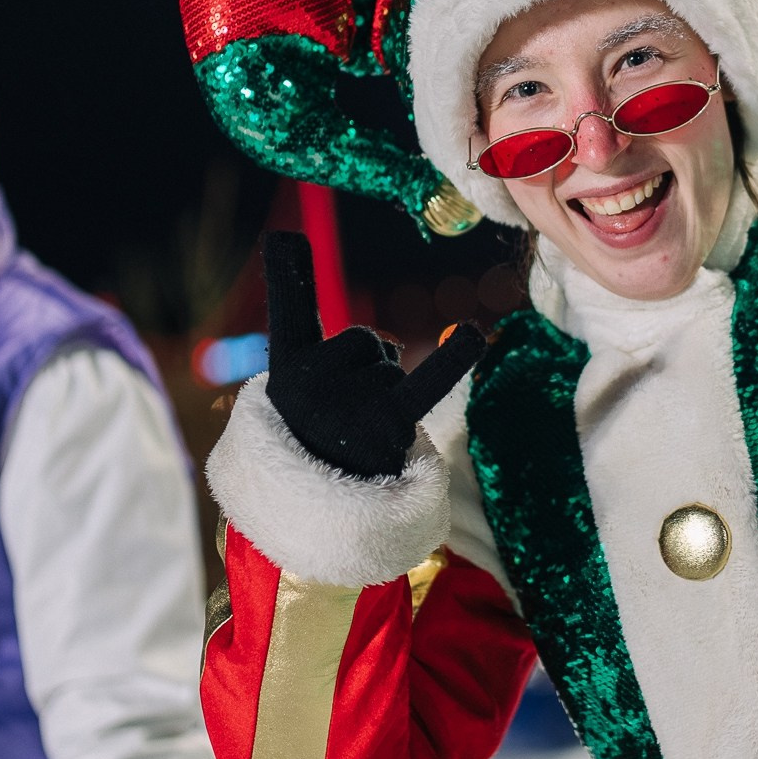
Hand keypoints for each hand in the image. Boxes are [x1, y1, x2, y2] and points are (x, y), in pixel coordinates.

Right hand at [263, 230, 483, 478]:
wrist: (321, 523)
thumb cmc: (314, 454)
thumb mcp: (298, 404)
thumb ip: (324, 361)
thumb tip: (385, 348)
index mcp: (284, 371)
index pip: (289, 311)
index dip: (289, 272)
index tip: (287, 235)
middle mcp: (310, 380)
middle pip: (366, 342)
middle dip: (368, 372)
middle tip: (346, 422)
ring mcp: (347, 401)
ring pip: (391, 368)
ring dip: (387, 400)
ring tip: (361, 443)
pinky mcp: (386, 423)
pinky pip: (426, 383)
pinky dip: (453, 360)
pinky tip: (473, 334)